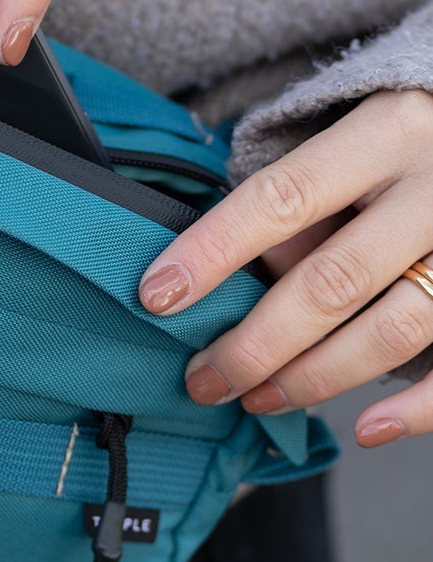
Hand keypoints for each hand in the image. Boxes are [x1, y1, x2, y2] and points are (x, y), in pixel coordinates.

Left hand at [137, 91, 432, 446]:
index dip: (214, 250)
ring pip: (392, 329)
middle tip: (203, 381)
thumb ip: (303, 204)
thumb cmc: (409, 145)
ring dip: (315, 378)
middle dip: (255, 344)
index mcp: (389, 133)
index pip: (284, 197)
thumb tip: (242, 285)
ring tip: (257, 400)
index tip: (156, 295)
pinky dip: (415, 409)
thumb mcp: (356, 141)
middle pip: (333, 281)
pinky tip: (366, 429)